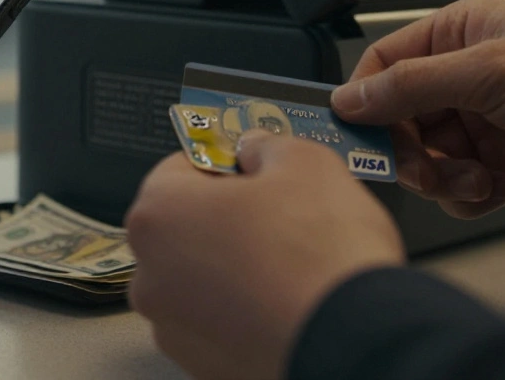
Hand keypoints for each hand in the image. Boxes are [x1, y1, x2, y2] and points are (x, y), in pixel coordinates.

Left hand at [126, 132, 402, 379]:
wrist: (353, 343)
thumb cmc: (321, 259)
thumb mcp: (305, 163)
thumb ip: (267, 146)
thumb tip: (256, 149)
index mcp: (159, 215)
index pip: (179, 167)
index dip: (225, 162)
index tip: (253, 169)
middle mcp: (151, 276)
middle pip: (187, 226)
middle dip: (228, 217)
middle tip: (280, 215)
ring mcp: (173, 327)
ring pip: (202, 279)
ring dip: (236, 267)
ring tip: (290, 265)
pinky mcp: (203, 366)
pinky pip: (220, 323)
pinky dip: (246, 310)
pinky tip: (285, 301)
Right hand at [332, 0, 504, 217]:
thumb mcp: (494, 72)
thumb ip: (413, 85)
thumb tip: (352, 96)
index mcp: (461, 33)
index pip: (385, 64)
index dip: (364, 99)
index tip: (352, 132)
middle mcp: (469, 76)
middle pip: (399, 118)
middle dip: (406, 150)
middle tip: (418, 170)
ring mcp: (487, 123)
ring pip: (426, 158)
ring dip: (441, 178)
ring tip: (474, 180)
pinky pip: (458, 186)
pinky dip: (467, 195)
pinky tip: (495, 188)